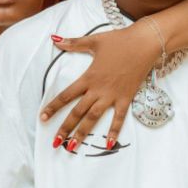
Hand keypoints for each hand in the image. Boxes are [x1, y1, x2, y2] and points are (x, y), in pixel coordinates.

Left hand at [40, 26, 160, 151]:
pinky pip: (119, 118)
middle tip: (55, 142)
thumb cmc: (120, 41)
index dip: (53, 107)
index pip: (66, 95)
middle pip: (77, 112)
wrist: (144, 43)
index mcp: (88, 77)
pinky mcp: (126, 98)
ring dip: (82, 133)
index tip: (42, 118)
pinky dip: (114, 131)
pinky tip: (108, 144)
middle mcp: (98, 89)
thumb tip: (55, 40)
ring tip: (72, 147)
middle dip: (65, 128)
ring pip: (94, 118)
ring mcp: (112, 95)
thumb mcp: (94, 41)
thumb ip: (73, 43)